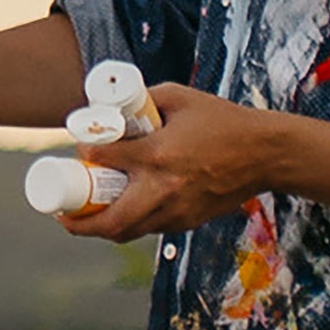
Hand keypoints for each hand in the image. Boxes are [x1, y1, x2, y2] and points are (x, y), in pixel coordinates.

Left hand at [53, 85, 285, 240]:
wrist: (264, 154)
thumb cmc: (223, 121)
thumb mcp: (180, 97)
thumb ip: (144, 99)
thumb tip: (112, 105)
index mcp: (157, 155)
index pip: (103, 160)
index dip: (84, 156)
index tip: (80, 152)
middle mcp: (163, 189)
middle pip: (109, 222)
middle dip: (79, 225)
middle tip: (64, 215)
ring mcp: (175, 211)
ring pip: (128, 232)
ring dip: (103, 228)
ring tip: (88, 217)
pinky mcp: (187, 222)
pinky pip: (149, 229)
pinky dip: (132, 223)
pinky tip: (123, 211)